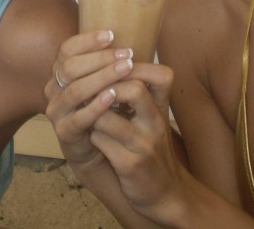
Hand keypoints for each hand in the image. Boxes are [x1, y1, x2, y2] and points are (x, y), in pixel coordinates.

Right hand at [44, 30, 134, 171]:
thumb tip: (125, 37)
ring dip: (102, 77)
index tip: (111, 34)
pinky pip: (79, 117)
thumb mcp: (103, 82)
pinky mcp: (64, 132)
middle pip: (70, 67)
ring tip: (125, 69)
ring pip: (75, 90)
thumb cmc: (103, 109)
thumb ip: (106, 62)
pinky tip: (113, 96)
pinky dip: (96, 105)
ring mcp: (57, 111)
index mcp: (61, 73)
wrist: (98, 148)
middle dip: (100, 58)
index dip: (87, 40)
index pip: (67, 49)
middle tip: (127, 54)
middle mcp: (53, 89)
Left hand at [88, 61, 187, 220]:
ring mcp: (144, 144)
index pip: (153, 74)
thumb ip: (142, 88)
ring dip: (92, 114)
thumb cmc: (152, 147)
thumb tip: (110, 61)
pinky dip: (92, 136)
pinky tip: (93, 138)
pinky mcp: (130, 165)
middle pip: (132, 89)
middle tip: (89, 90)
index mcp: (160, 107)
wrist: (165, 192)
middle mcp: (156, 122)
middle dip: (104, 87)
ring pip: (107, 117)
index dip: (126, 65)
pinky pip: (101, 141)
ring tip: (88, 115)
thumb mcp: (154, 116)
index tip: (104, 66)